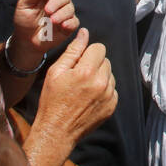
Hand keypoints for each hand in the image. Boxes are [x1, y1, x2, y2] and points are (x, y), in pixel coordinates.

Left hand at [11, 0, 78, 65]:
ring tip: (51, 20)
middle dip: (57, 2)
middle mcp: (59, 1)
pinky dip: (69, 23)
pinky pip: (74, 22)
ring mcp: (65, 13)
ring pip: (70, 8)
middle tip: (47, 10)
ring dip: (62, 13)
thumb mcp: (25, 4)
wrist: (26, 41)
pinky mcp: (69, 26)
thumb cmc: (24, 20)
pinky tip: (62, 25)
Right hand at [32, 29, 117, 147]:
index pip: (99, 48)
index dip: (87, 53)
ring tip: (83, 89)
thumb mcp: (56, 72)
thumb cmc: (52, 101)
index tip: (78, 63)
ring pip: (110, 74)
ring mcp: (108, 96)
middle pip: (105, 60)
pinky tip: (89, 98)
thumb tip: (84, 33)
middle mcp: (101, 83)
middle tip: (79, 77)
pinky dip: (104, 90)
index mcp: (86, 72)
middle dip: (94, 64)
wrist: (57, 131)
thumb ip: (72, 51)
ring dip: (100, 77)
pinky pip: (112, 89)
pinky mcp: (112, 106)